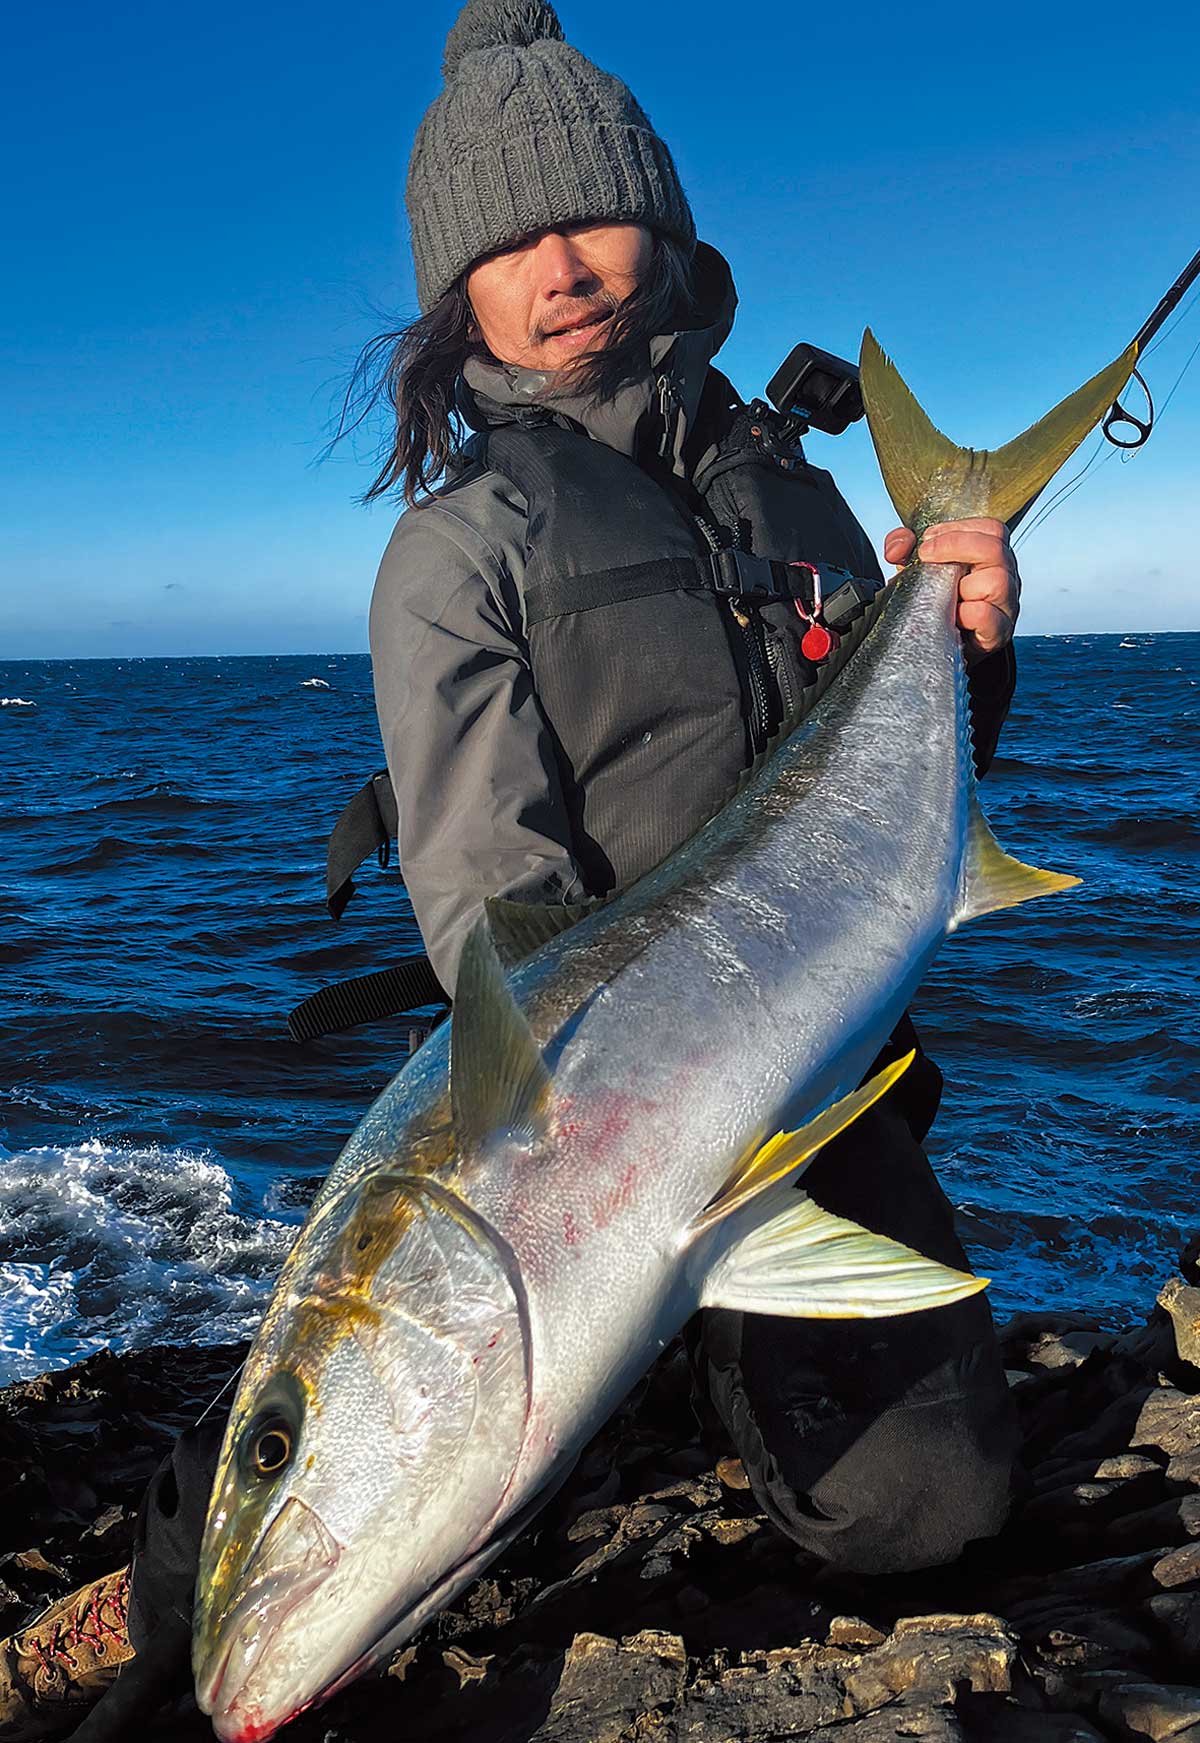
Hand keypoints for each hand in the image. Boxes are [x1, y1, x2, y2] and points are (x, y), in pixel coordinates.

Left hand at [883, 518, 1019, 665]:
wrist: (940, 646)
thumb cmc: (936, 603)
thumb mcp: (918, 569)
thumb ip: (904, 548)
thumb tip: (897, 547)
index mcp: (991, 557)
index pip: (991, 529)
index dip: (957, 530)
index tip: (927, 542)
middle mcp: (1005, 577)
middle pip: (995, 548)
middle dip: (955, 546)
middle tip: (926, 557)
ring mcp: (1006, 605)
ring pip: (996, 581)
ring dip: (961, 585)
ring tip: (944, 596)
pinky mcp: (999, 632)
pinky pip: (987, 615)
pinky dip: (966, 614)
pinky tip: (953, 619)